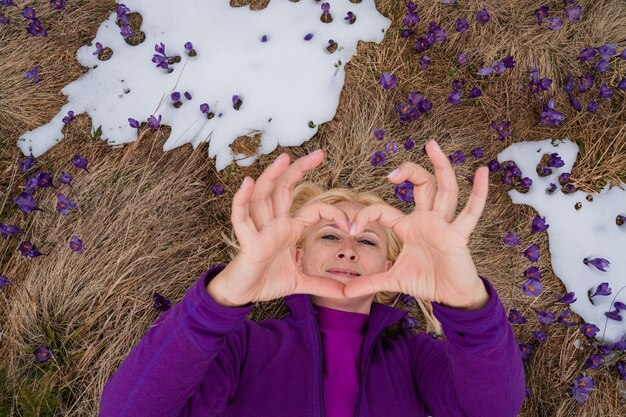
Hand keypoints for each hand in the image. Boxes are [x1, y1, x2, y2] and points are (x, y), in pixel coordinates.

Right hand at [216, 149, 352, 304]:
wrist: (242, 294)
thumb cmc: (266, 281)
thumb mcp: (300, 283)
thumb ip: (322, 285)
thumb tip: (345, 293)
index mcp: (288, 229)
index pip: (313, 210)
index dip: (333, 213)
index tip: (351, 223)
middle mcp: (274, 224)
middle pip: (285, 189)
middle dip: (300, 169)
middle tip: (320, 153)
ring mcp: (259, 230)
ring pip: (263, 196)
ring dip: (272, 176)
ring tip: (283, 158)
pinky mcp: (247, 242)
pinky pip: (242, 218)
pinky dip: (242, 200)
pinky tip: (247, 183)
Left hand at [343, 140, 489, 308]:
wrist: (451, 296)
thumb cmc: (426, 281)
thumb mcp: (394, 280)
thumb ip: (370, 282)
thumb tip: (344, 292)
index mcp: (410, 226)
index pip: (384, 210)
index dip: (366, 215)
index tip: (351, 228)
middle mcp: (427, 219)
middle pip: (422, 185)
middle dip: (409, 171)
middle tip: (392, 172)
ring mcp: (444, 224)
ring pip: (444, 189)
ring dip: (439, 166)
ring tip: (432, 145)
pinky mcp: (458, 235)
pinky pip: (471, 212)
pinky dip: (478, 193)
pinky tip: (482, 172)